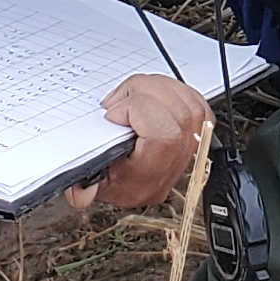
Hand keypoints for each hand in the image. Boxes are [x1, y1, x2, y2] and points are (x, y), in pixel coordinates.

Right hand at [64, 71, 210, 214]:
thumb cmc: (105, 179)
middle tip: (119, 99)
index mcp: (143, 181)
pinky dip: (177, 91)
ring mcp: (187, 154)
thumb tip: (80, 192)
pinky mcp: (196, 139)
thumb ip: (80, 189)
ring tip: (133, 93)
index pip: (164, 137)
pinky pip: (200, 107)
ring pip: (191, 107)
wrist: (124, 184)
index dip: (139, 111)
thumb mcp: (86, 185)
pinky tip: (154, 94)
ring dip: (160, 88)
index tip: (113, 113)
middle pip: (180, 116)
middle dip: (146, 93)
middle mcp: (169, 169)